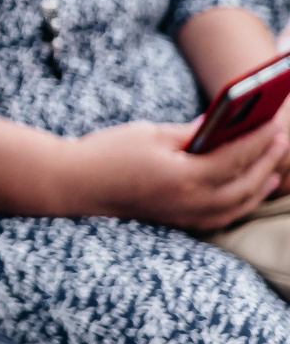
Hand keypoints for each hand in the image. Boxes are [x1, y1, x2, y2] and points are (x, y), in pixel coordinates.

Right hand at [64, 115, 289, 228]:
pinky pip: (223, 217)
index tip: (274, 121)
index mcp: (185, 177)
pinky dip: (241, 203)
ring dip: (259, 185)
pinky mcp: (178, 222)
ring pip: (238, 205)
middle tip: (281, 139)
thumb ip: (191, 133)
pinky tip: (247, 191)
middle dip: (267, 160)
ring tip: (273, 167)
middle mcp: (192, 203)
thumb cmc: (107, 154)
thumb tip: (221, 123)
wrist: (73, 185)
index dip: (258, 139)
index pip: (236, 157)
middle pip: (245, 184)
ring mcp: (186, 216)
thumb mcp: (151, 134)